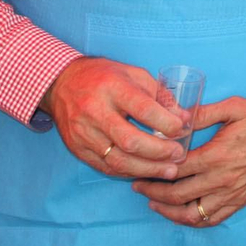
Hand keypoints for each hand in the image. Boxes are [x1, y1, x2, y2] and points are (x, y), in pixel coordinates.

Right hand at [40, 56, 187, 179]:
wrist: (61, 83)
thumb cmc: (103, 76)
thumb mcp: (133, 74)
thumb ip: (159, 94)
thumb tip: (184, 117)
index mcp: (112, 88)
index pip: (142, 109)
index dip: (166, 122)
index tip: (182, 128)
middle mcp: (95, 111)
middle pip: (130, 141)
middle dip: (159, 152)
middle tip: (178, 155)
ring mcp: (84, 133)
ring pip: (118, 160)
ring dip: (147, 169)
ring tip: (169, 170)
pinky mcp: (77, 149)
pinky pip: (106, 167)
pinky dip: (129, 172)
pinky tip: (146, 171)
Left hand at [133, 97, 245, 226]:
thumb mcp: (234, 107)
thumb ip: (203, 113)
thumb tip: (176, 117)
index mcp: (217, 155)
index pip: (175, 169)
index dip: (153, 170)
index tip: (139, 168)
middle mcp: (222, 179)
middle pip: (177, 194)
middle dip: (152, 192)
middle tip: (138, 186)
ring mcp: (232, 193)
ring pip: (192, 214)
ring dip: (168, 211)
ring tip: (154, 203)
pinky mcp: (240, 201)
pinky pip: (212, 219)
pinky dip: (192, 221)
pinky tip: (180, 214)